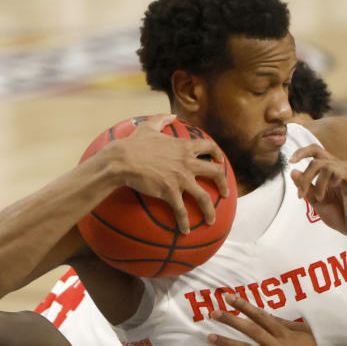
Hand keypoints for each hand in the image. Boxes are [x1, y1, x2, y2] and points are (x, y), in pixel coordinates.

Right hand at [104, 114, 227, 233]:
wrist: (121, 160)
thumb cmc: (133, 144)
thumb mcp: (148, 126)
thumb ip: (162, 119)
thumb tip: (172, 115)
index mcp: (184, 147)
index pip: (210, 147)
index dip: (218, 155)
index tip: (221, 161)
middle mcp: (187, 163)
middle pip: (216, 173)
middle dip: (224, 184)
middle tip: (225, 193)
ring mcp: (181, 178)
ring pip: (204, 197)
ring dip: (210, 211)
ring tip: (211, 220)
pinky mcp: (171, 192)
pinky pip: (182, 211)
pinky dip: (185, 223)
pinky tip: (186, 231)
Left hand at [208, 295, 333, 345]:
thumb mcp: (304, 334)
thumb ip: (286, 324)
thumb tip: (269, 315)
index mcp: (286, 334)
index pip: (262, 316)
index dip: (245, 306)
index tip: (229, 297)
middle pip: (252, 330)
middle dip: (232, 320)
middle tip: (214, 313)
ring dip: (227, 343)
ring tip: (210, 337)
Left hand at [289, 145, 346, 244]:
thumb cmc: (341, 215)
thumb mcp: (316, 202)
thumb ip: (306, 187)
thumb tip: (293, 172)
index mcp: (329, 171)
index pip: (315, 152)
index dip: (302, 152)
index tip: (291, 162)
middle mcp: (338, 168)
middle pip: (316, 157)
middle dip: (304, 175)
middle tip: (302, 193)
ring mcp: (346, 172)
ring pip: (324, 165)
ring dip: (317, 183)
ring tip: (320, 198)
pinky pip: (338, 171)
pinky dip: (328, 181)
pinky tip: (332, 189)